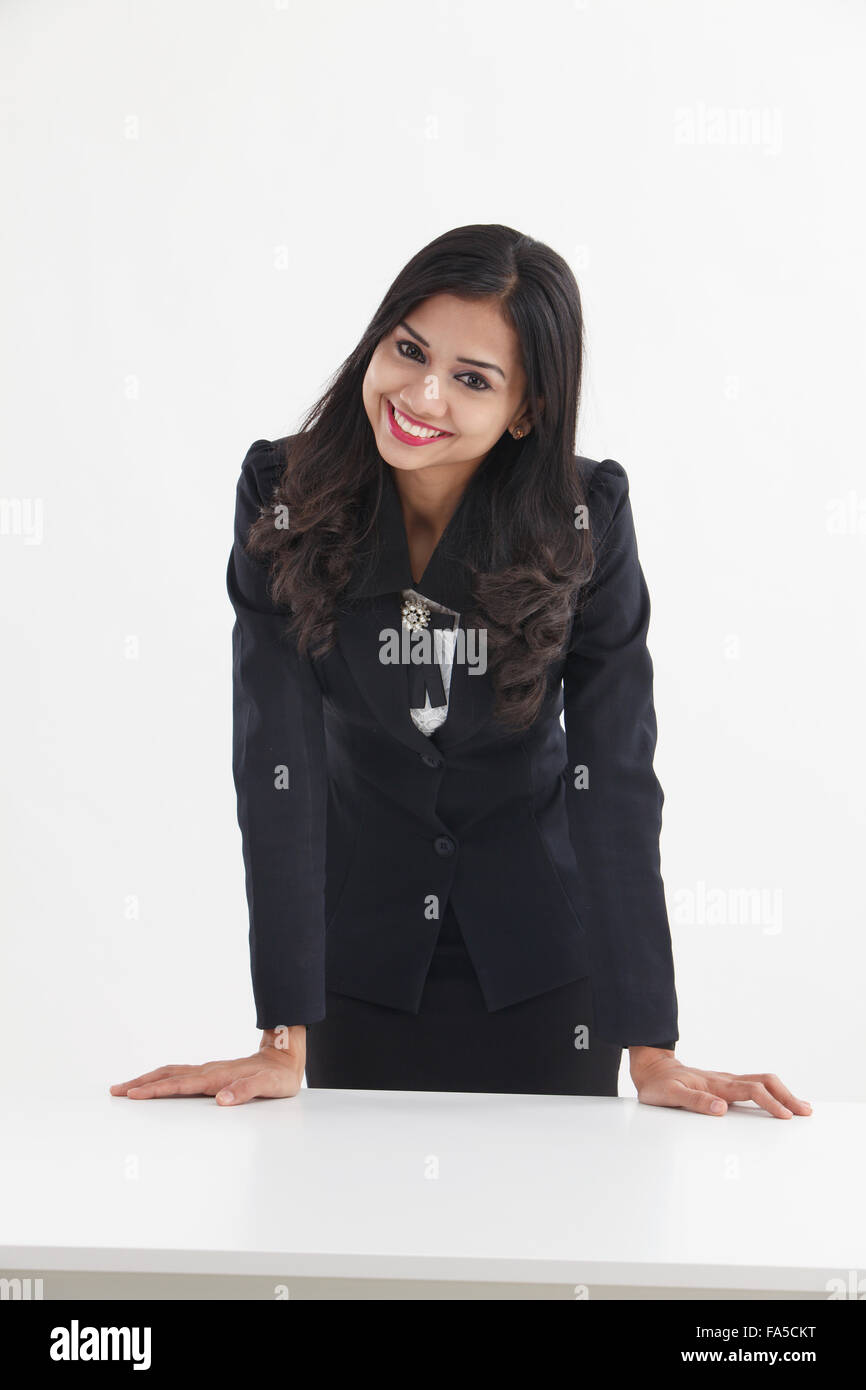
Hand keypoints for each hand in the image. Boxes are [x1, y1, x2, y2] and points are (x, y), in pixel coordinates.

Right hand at [109, 1026, 305, 1104]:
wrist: (285, 1057)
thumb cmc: (278, 1076)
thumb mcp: (268, 1086)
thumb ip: (246, 1091)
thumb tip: (221, 1100)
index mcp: (217, 1077)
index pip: (180, 1085)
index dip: (156, 1091)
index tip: (134, 1095)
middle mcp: (209, 1071)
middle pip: (168, 1076)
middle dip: (141, 1083)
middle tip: (116, 1090)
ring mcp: (208, 1070)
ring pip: (171, 1073)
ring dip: (148, 1079)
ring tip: (126, 1087)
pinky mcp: (210, 1073)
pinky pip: (179, 1075)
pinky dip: (161, 1078)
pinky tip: (155, 1083)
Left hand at [628, 1049, 811, 1118]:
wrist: (653, 1069)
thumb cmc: (659, 1085)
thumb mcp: (670, 1095)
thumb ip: (694, 1102)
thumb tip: (721, 1109)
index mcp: (716, 1084)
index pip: (751, 1091)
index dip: (770, 1103)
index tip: (786, 1116)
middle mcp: (725, 1080)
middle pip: (765, 1082)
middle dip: (787, 1096)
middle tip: (806, 1112)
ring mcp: (726, 1081)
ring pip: (762, 1081)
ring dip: (783, 1093)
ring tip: (801, 1107)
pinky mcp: (725, 1085)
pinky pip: (754, 1085)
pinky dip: (773, 1092)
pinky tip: (778, 1102)